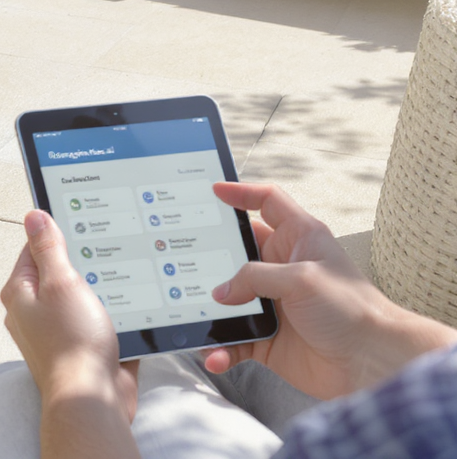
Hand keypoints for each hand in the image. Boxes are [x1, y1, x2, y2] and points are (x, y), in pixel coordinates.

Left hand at [1, 210, 139, 424]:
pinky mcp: (80, 347)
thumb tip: (34, 216)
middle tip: (107, 254)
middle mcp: (33, 312)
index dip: (59, 234)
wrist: (91, 398)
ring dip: (102, 290)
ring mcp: (57, 331)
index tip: (83, 225)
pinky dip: (112, 314)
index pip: (34, 249)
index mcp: (20, 292)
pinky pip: (97, 320)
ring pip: (83, 297)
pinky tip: (130, 307)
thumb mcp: (61, 283)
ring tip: (121, 282)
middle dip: (85, 264)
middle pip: (60, 272)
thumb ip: (49, 249)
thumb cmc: (72, 342)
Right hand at [203, 182, 456, 398]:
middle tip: (182, 257)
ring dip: (210, 309)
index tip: (213, 191)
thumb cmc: (353, 311)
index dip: (241, 193)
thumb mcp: (301, 279)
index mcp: (299, 239)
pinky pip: (234, 339)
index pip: (267, 203)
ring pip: (228, 299)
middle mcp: (283, 268)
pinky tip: (215, 354)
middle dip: (209, 257)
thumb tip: (221, 292)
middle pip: (235, 252)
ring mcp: (273, 303)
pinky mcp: (267, 337)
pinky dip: (221, 347)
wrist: (373, 362)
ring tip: (191, 314)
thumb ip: (254, 277)